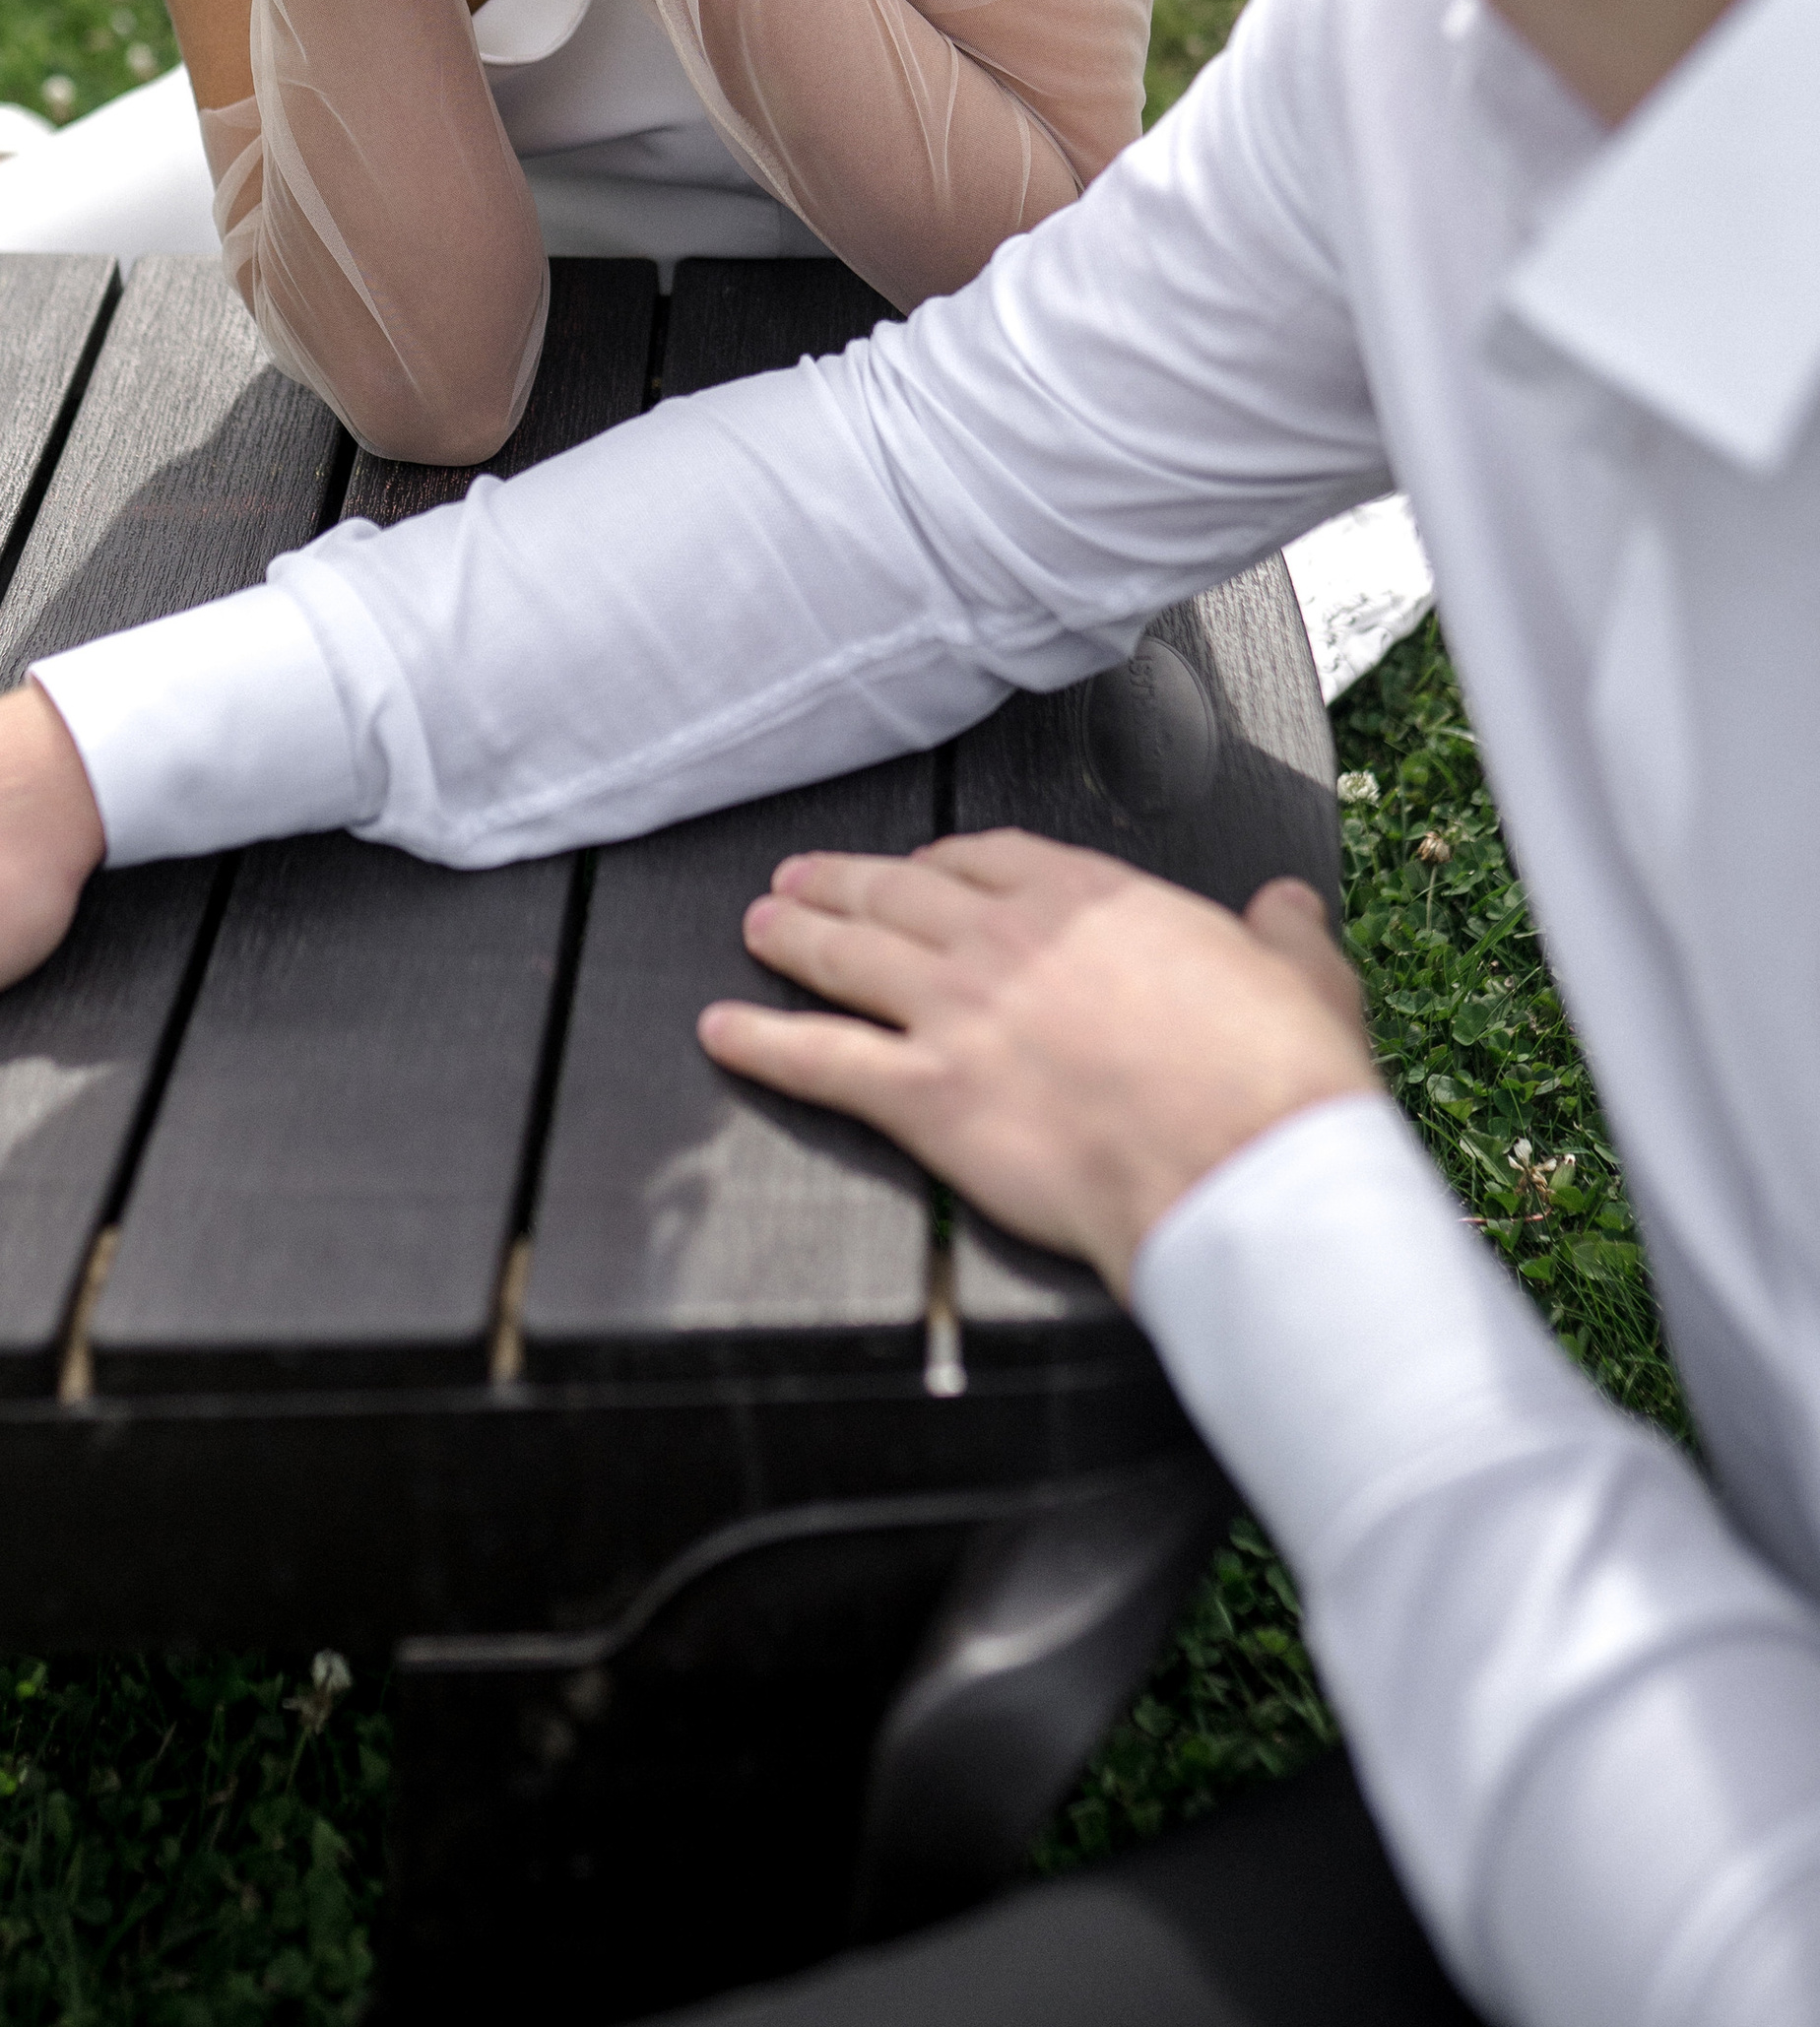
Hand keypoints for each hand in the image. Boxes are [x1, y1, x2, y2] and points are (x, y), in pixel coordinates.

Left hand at [699, 832, 1377, 1296]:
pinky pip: (820, 1060)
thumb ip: (1281, 932)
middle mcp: (1008, 940)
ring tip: (758, 926)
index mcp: (1092, 900)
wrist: (1247, 1167)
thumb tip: (1286, 906)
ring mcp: (958, 1013)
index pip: (987, 859)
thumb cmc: (1279, 1083)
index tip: (916, 869)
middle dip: (841, 885)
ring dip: (793, 938)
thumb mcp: (1302, 975)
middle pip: (897, 896)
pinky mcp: (927, 1096)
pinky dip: (762, 1043)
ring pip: (848, 959)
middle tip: (799, 881)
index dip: (938, 865)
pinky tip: (724, 1032)